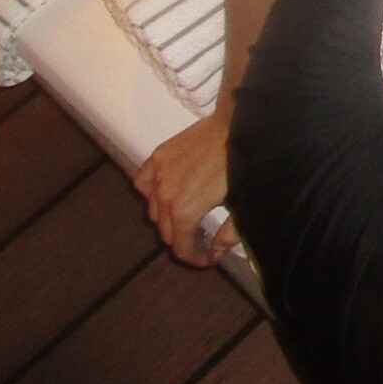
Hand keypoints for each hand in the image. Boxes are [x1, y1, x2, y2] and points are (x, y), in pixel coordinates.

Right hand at [132, 112, 240, 266]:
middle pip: (166, 233)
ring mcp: (158, 175)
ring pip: (153, 211)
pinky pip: (142, 183)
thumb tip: (216, 250)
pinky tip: (164, 194)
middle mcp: (164, 196)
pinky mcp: (158, 156)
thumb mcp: (240, 204)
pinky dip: (149, 193)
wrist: (235, 124)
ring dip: (168, 220)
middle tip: (202, 238)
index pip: (181, 248)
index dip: (195, 259)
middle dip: (184, 241)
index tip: (209, 258)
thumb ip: (229, 234)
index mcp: (184, 211)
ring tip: (187, 217)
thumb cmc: (239, 164)